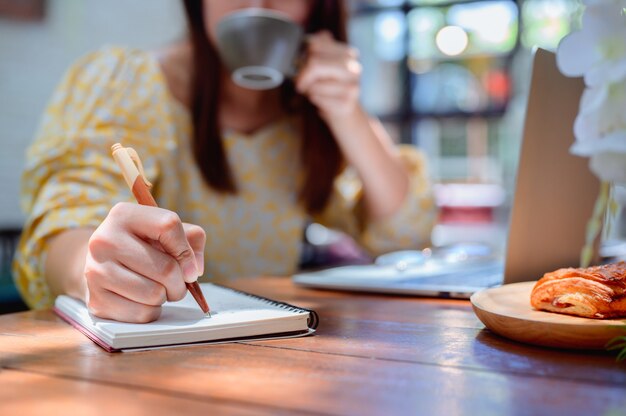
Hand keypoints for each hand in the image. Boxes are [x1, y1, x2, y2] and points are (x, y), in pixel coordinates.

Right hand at [84, 202, 205, 322]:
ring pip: (155, 294)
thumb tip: (194, 269)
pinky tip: (142, 300)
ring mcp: (96, 271)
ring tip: (157, 288)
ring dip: (165, 296)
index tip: (191, 268)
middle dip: (180, 282)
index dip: (187, 250)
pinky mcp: (96, 301)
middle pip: (166, 268)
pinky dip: (151, 311)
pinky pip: (142, 314)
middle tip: (176, 283)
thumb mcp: (165, 231)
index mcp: (123, 215)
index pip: (168, 225)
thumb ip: (191, 239)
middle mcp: (104, 240)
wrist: (102, 265)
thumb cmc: (142, 246)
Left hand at [295, 31, 361, 120]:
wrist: (346, 114)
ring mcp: (353, 86)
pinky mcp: (348, 104)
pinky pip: (318, 99)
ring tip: (316, 93)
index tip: (301, 67)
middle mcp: (354, 68)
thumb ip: (320, 46)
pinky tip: (322, 102)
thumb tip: (315, 37)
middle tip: (301, 84)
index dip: (302, 57)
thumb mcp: (325, 64)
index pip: (315, 46)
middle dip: (303, 76)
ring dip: (309, 91)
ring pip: (314, 84)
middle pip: (314, 64)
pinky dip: (314, 101)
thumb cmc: (330, 88)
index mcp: (349, 54)